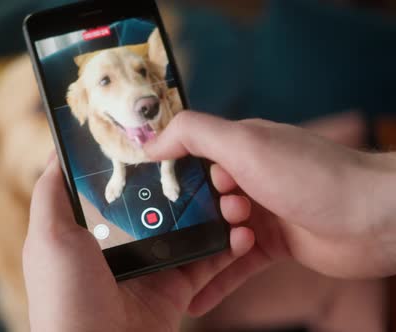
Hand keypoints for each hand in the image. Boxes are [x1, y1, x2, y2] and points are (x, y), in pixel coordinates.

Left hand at [23, 157, 253, 331]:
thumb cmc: (64, 294)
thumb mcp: (48, 237)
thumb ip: (51, 194)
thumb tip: (57, 153)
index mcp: (88, 231)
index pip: (115, 186)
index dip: (137, 164)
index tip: (160, 138)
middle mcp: (119, 245)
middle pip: (156, 203)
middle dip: (183, 183)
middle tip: (209, 162)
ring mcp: (148, 267)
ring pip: (186, 228)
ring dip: (212, 210)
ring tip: (232, 191)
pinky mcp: (173, 289)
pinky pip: (204, 262)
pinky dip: (225, 247)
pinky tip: (241, 230)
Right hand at [144, 111, 395, 314]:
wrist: (373, 220)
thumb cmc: (312, 176)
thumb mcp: (245, 144)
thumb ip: (194, 135)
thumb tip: (152, 142)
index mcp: (239, 146)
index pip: (190, 154)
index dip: (170, 174)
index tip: (150, 193)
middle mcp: (248, 177)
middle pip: (199, 198)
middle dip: (188, 216)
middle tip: (189, 227)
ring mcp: (261, 212)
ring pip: (215, 232)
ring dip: (204, 248)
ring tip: (206, 255)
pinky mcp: (273, 245)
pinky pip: (235, 266)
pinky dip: (216, 282)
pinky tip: (195, 300)